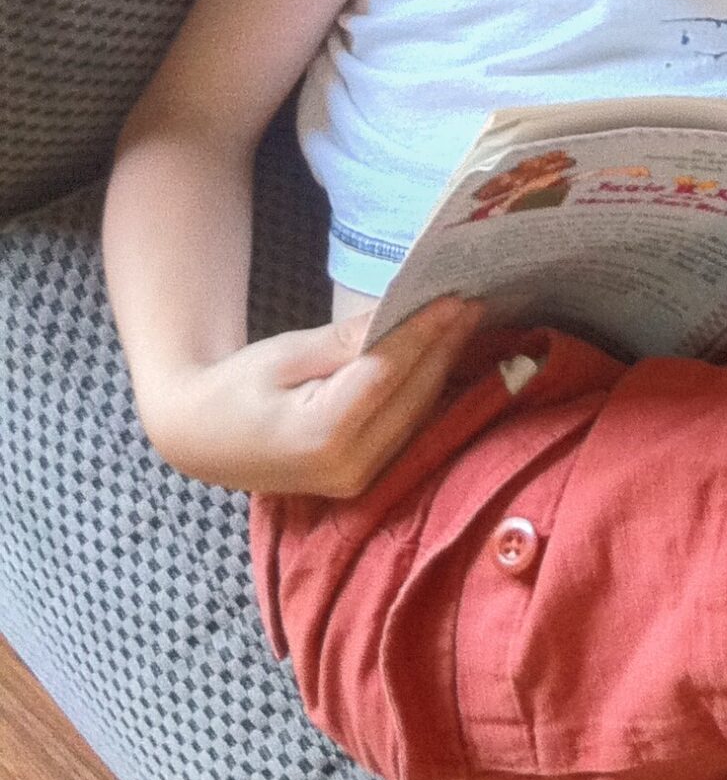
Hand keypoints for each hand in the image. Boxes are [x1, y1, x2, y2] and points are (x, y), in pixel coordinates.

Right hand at [139, 296, 486, 496]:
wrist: (201, 440)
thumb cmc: (235, 389)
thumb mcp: (285, 355)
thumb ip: (345, 342)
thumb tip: (397, 312)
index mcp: (321, 435)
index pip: (389, 374)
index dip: (425, 333)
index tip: (456, 298)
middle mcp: (347, 467)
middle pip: (412, 396)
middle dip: (444, 347)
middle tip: (473, 302)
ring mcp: (358, 481)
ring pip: (417, 415)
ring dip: (443, 368)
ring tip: (466, 322)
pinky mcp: (363, 479)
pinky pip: (406, 428)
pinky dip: (426, 391)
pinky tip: (442, 358)